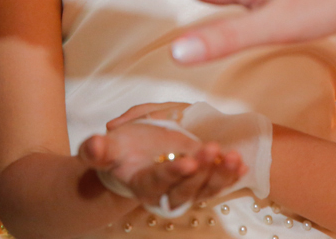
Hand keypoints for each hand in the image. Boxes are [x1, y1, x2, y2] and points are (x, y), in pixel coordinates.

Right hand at [78, 118, 245, 210]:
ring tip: (233, 157)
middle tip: (211, 150)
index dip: (172, 173)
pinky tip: (241, 164)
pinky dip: (230, 176)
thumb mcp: (106, 147)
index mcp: (142, 183)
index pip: (158, 181)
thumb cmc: (120, 150)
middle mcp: (165, 191)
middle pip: (185, 189)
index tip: (187, 159)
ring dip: (220, 175)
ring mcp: (185, 186)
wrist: (132, 157)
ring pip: (205, 188)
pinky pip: (216, 183)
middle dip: (200, 172)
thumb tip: (93, 145)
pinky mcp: (199, 179)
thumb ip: (97, 149)